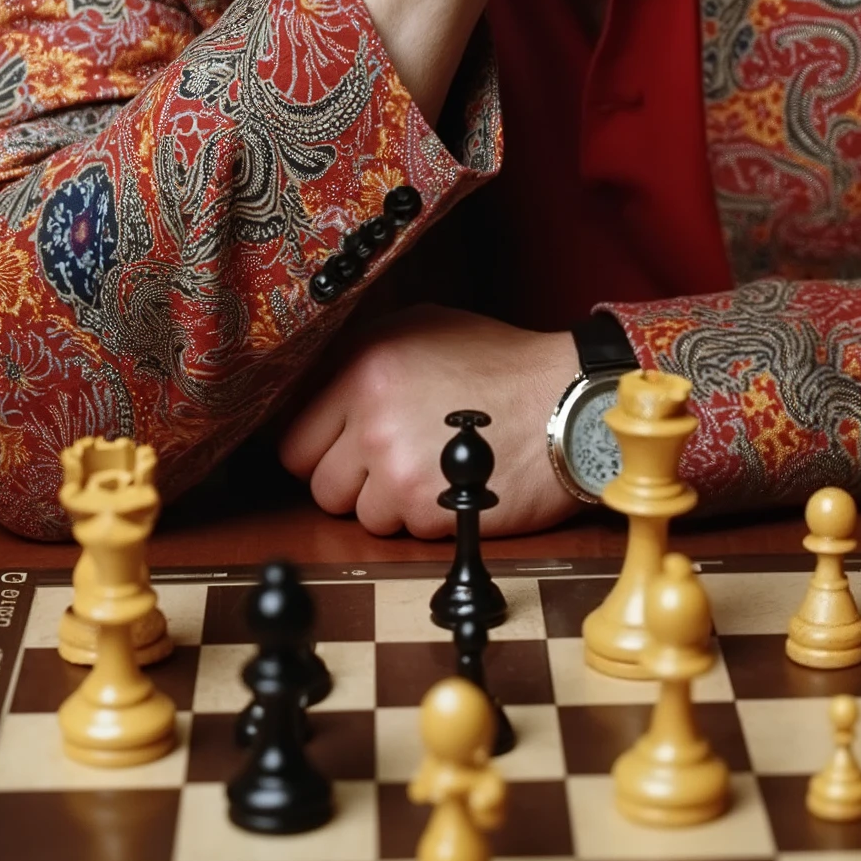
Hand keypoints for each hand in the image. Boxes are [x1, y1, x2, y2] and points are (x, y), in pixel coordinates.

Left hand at [278, 304, 581, 535]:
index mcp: (363, 369)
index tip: (346, 450)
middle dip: (353, 482)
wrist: (566, 400)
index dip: (322, 450)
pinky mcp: (433, 512)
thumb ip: (363, 355)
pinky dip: (427, 519)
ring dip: (390, 505)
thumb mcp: (425, 327)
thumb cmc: (500, 363)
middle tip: (393, 462)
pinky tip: (456, 485)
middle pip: (321, 487)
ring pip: (361, 516)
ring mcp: (401, 471)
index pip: (293, 441)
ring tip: (431, 470)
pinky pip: (404, 533)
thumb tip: (315, 390)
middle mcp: (372, 420)